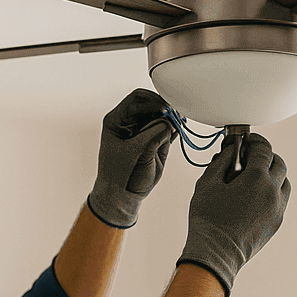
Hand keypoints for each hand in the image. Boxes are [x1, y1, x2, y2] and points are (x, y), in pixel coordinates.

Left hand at [87, 88, 173, 228]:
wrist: (122, 197)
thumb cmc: (122, 176)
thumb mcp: (138, 153)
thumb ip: (154, 133)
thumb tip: (170, 121)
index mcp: (117, 120)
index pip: (137, 99)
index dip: (154, 101)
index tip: (167, 110)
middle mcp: (129, 123)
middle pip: (150, 104)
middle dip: (165, 109)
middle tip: (177, 116)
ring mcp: (142, 131)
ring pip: (161, 115)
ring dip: (171, 119)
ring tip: (179, 125)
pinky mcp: (153, 141)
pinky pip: (166, 128)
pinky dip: (174, 128)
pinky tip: (179, 131)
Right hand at [176, 131, 289, 296]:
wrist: (216, 253)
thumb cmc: (208, 220)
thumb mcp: (207, 183)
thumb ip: (222, 161)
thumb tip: (232, 150)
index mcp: (256, 178)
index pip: (264, 149)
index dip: (256, 140)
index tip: (248, 140)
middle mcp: (272, 192)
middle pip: (279, 163)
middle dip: (266, 155)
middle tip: (250, 156)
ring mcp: (277, 208)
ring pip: (284, 181)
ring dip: (273, 173)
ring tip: (254, 176)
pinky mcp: (276, 222)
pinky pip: (281, 199)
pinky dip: (273, 191)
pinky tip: (256, 194)